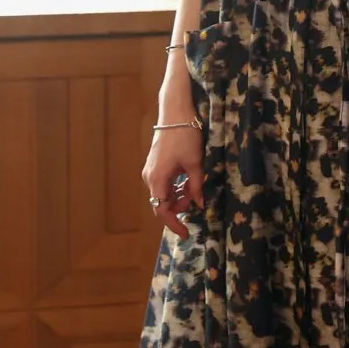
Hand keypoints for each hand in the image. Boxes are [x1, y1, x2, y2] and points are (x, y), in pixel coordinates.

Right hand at [141, 124, 204, 238]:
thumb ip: (196, 186)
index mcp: (158, 179)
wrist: (175, 113)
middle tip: (195, 203)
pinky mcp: (155, 164)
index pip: (162, 210)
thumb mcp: (195, 164)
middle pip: (162, 203)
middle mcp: (150, 177)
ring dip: (178, 196)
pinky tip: (188, 181)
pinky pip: (163, 183)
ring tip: (194, 189)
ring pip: (163, 193)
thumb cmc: (185, 137)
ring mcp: (151, 170)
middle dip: (179, 207)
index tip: (185, 234)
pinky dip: (175, 187)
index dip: (174, 224)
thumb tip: (198, 204)